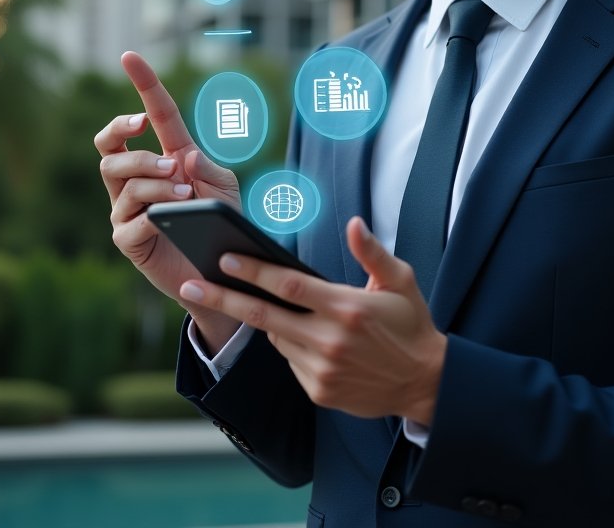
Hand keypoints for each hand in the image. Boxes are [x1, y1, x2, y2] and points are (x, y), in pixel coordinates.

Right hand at [95, 51, 241, 349]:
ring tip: (185, 194)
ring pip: (119, 178)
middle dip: (138, 146)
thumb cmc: (223, 225)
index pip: (150, 115)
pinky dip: (152, 213)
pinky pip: (128, 220)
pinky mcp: (128, 240)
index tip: (130, 56)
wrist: (223, 273)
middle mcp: (137, 180)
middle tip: (173, 162)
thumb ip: (210, 170)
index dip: (142, 85)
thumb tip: (184, 157)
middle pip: (111, 146)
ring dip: (152, 180)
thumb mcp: (228, 191)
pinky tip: (174, 216)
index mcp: (166, 157)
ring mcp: (128, 210)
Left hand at [179, 216, 447, 424]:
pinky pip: (290, 361)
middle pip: (263, 315)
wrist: (424, 382)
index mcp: (347, 307)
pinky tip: (307, 335)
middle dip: (223, 297)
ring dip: (267, 320)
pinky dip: (290, 344)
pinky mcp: (318, 391)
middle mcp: (330, 339)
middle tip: (189, 285)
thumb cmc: (410, 324)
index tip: (225, 258)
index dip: (253, 271)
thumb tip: (353, 223)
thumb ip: (372, 252)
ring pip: (276, 337)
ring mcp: (321, 369)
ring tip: (275, 306)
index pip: (289, 285)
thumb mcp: (400, 281)